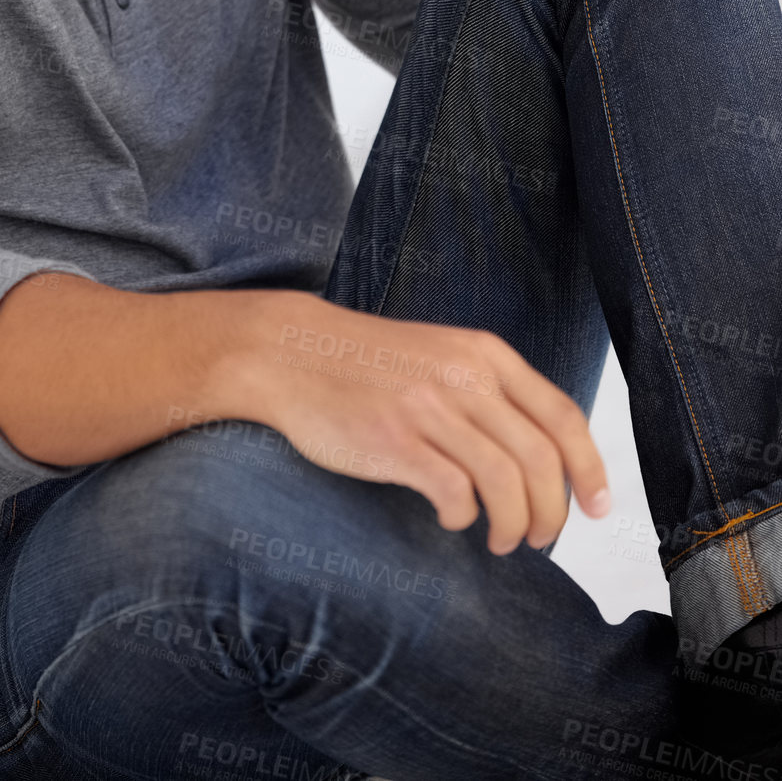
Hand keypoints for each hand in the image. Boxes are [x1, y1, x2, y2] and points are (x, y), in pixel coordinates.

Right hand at [250, 300, 609, 554]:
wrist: (292, 352)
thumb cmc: (369, 364)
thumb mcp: (441, 354)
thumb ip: (489, 390)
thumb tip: (542, 453)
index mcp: (484, 354)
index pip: (563, 416)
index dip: (591, 469)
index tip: (600, 508)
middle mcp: (464, 376)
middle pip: (542, 459)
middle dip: (553, 513)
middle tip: (541, 539)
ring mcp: (429, 407)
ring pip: (506, 482)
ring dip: (515, 525)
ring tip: (501, 541)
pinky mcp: (393, 439)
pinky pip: (455, 493)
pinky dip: (464, 518)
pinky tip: (452, 518)